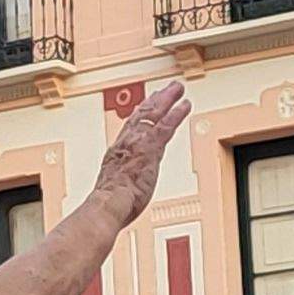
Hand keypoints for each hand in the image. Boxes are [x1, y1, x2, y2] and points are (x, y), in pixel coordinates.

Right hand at [88, 82, 191, 221]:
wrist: (108, 204)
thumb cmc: (109, 205)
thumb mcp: (112, 191)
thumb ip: (118, 186)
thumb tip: (118, 196)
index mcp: (116, 153)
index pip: (130, 128)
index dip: (140, 114)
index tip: (147, 104)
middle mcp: (126, 143)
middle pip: (142, 115)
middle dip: (154, 101)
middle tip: (166, 90)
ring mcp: (139, 144)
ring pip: (154, 115)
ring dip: (167, 99)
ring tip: (177, 89)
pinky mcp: (150, 148)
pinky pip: (166, 126)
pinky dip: (175, 114)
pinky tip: (184, 105)